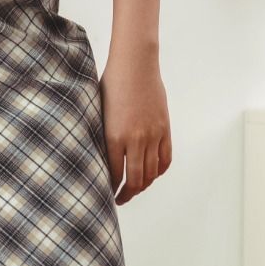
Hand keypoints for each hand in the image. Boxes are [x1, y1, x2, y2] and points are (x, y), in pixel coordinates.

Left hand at [97, 51, 171, 203]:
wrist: (135, 65)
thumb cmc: (112, 84)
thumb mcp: (99, 112)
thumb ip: (102, 136)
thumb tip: (99, 157)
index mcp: (114, 136)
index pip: (114, 173)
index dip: (111, 188)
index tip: (106, 194)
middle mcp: (135, 139)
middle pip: (135, 179)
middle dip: (127, 194)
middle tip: (120, 199)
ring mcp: (153, 135)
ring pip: (152, 173)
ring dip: (143, 185)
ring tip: (135, 189)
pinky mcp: (165, 129)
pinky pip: (165, 159)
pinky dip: (159, 171)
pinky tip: (151, 175)